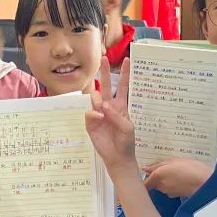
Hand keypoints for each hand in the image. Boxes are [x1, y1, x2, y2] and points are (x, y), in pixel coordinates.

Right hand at [85, 57, 137, 174]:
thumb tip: (103, 106)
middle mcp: (109, 107)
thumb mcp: (127, 127)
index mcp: (120, 106)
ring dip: (98, 99)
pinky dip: (93, 113)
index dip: (125, 74)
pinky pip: (89, 113)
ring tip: (102, 108)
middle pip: (105, 86)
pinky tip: (98, 116)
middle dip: (104, 72)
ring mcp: (99, 114)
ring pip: (94, 98)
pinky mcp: (90, 123)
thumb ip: (117, 115)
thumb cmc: (126, 142)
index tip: (127, 60)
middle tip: (103, 58)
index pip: (122, 87)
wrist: (118, 157)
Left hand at [142, 157, 211, 197]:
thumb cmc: (192, 169)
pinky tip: (182, 176)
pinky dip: (174, 182)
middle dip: (157, 175)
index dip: (143, 177)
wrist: (207, 184)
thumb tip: (147, 168)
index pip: (144, 182)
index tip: (146, 171)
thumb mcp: (175, 160)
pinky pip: (171, 187)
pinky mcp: (177, 195)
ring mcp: (169, 193)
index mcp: (157, 177)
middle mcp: (161, 187)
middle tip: (165, 165)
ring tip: (176, 169)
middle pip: (153, 182)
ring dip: (166, 178)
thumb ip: (159, 164)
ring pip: (162, 184)